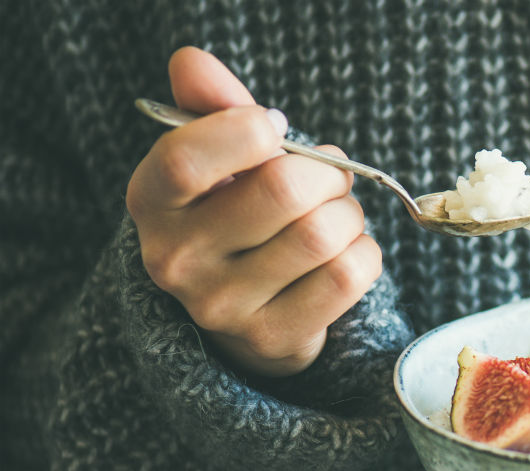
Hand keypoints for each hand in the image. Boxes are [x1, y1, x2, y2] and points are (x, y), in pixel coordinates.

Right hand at [126, 47, 381, 376]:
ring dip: (349, 215)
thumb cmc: (238, 214)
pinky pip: (349, 274)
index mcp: (152, 202)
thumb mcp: (220, 160)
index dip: (247, 131)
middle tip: (330, 178)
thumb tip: (192, 62)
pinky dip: (365, 252)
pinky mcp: (273, 337)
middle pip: (283, 191)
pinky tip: (346, 252)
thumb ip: (213, 107)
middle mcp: (176, 259)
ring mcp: (222, 306)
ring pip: (323, 234)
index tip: (275, 128)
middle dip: (327, 174)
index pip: (187, 158)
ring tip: (336, 216)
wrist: (247, 310)